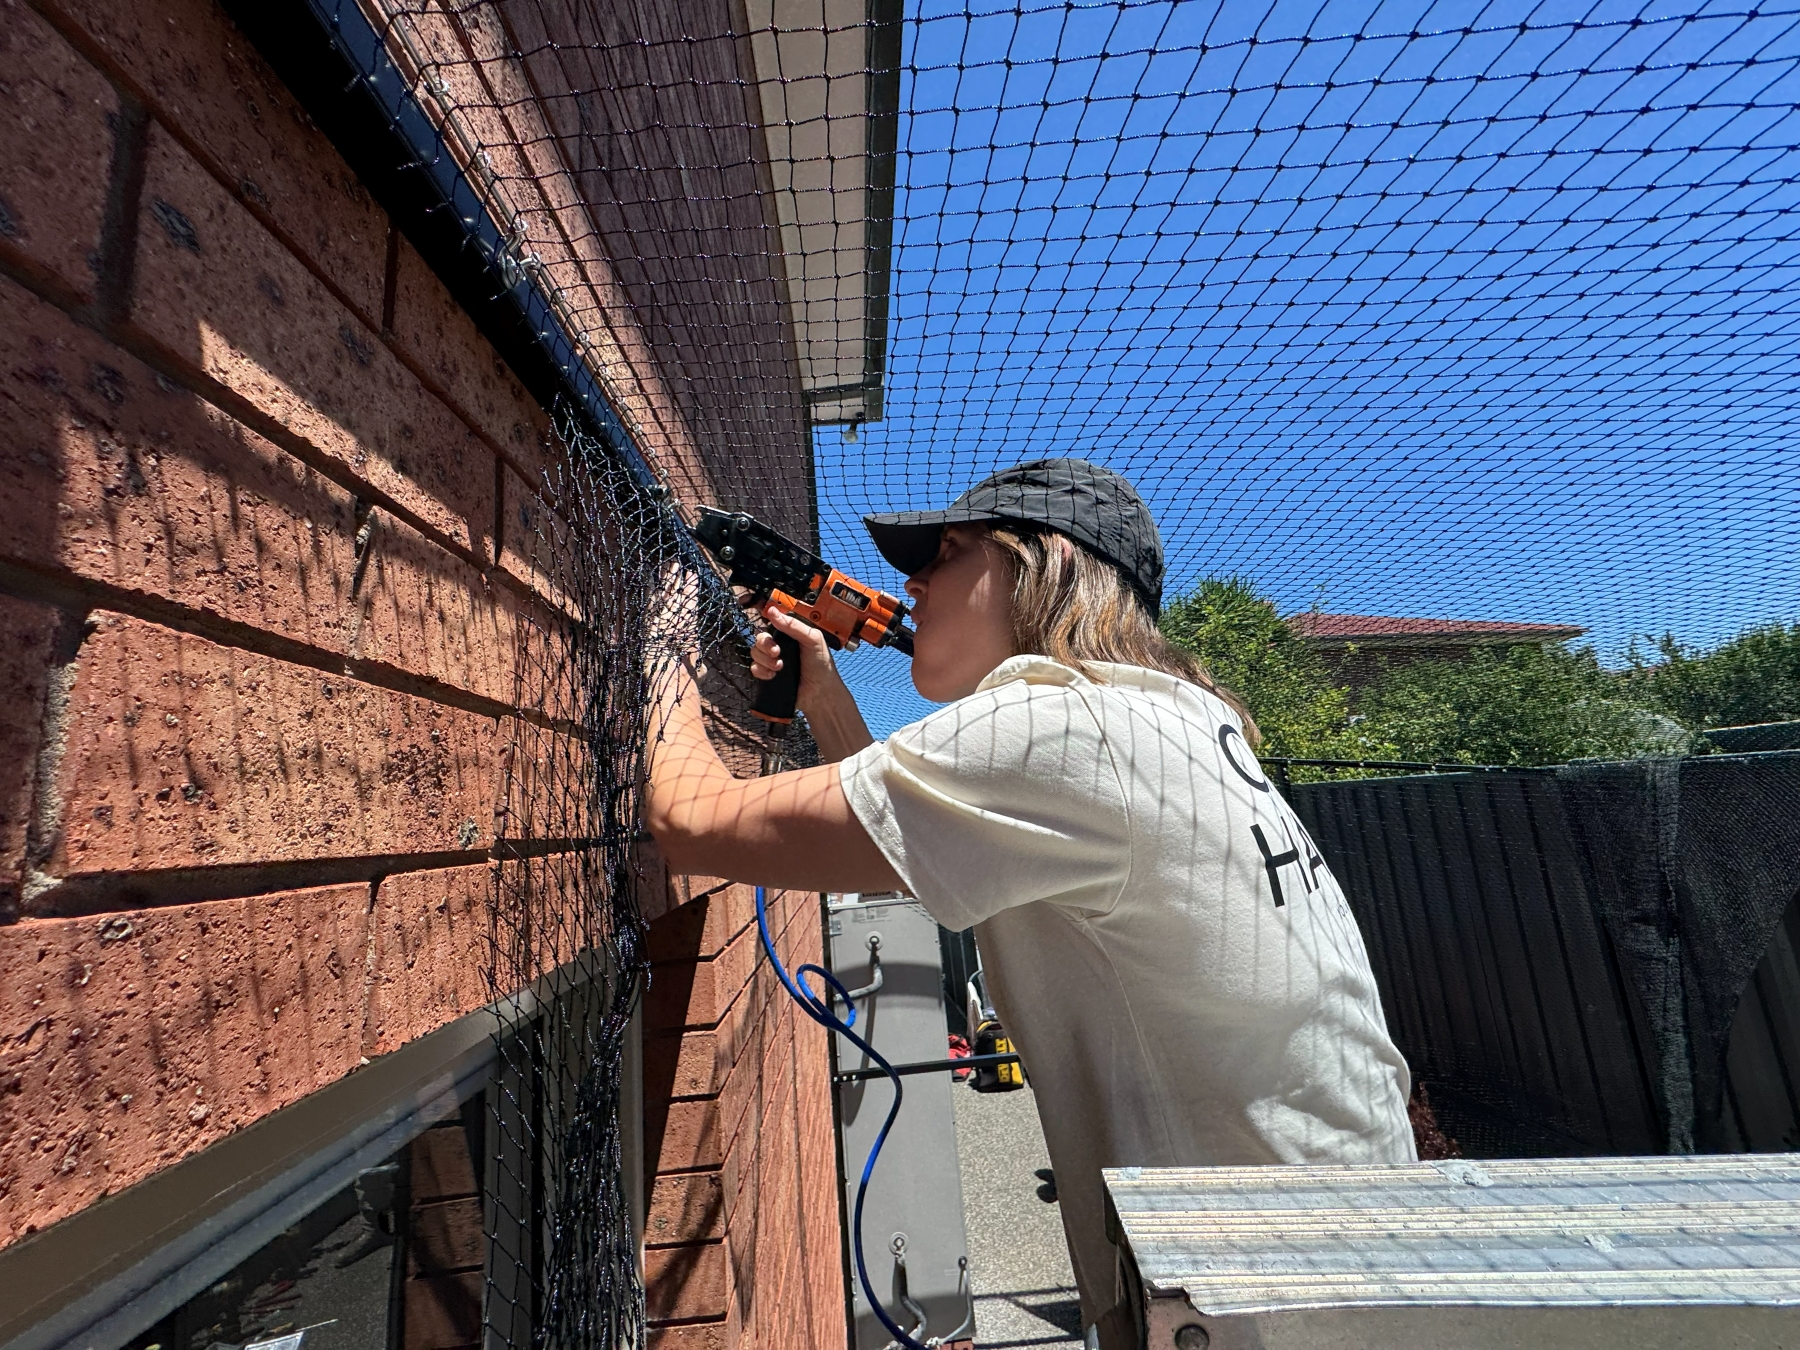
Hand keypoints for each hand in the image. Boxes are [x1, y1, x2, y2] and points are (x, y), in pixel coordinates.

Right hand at [750, 603, 874, 762]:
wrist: (819, 693)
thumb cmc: (821, 666)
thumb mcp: (812, 639)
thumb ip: (793, 625)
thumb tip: (774, 611)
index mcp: (791, 634)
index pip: (773, 623)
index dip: (768, 625)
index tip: (772, 631)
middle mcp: (781, 645)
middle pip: (760, 638)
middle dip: (765, 645)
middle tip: (777, 652)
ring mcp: (773, 660)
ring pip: (755, 652)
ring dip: (765, 660)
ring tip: (780, 666)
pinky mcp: (768, 674)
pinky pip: (754, 668)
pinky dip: (761, 671)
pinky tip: (773, 675)